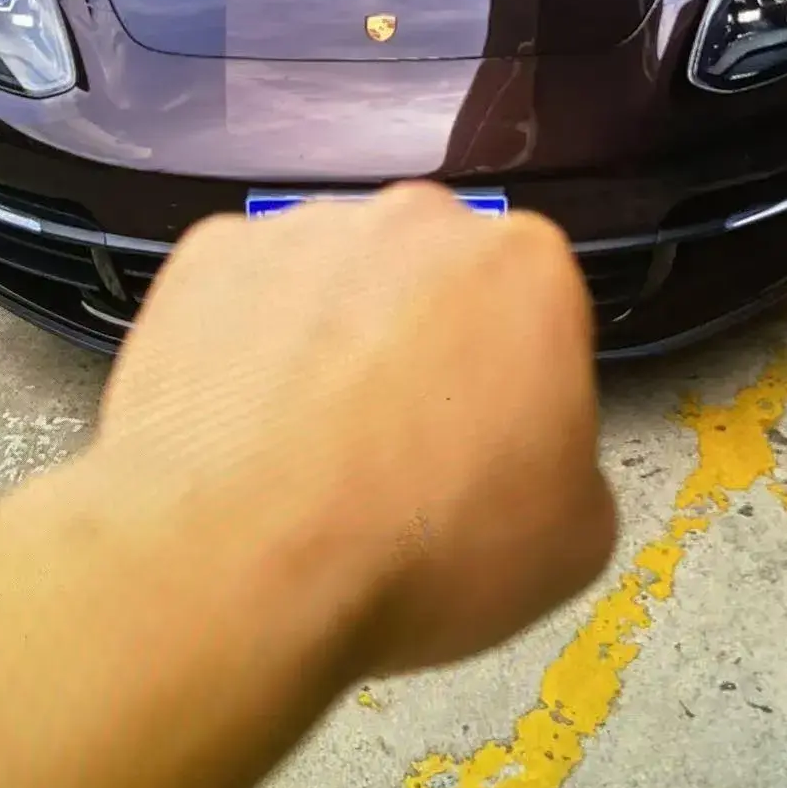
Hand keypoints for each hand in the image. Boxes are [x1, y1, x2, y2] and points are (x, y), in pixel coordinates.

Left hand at [95, 181, 615, 676]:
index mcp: (526, 268)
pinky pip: (245, 296)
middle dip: (427, 350)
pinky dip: (248, 351)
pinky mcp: (212, 255)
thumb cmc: (404, 548)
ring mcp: (307, 230)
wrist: (234, 564)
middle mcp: (417, 223)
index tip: (497, 443)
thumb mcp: (571, 542)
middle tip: (404, 455)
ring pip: (338, 282)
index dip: (520, 387)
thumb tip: (536, 466)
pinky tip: (247, 431)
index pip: (540, 311)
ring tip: (312, 458)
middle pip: (437, 281)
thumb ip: (574, 466)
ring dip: (334, 346)